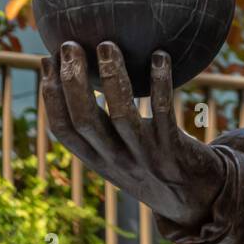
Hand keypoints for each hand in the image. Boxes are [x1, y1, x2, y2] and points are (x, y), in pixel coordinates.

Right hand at [41, 41, 224, 233]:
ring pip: (122, 115)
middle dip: (73, 81)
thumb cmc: (154, 164)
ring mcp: (145, 156)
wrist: (197, 199)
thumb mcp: (122, 151)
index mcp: (98, 159)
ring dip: (113, 78)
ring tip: (107, 44)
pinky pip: (164, 111)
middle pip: (84, 120)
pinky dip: (160, 82)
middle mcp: (117, 160)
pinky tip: (160, 55)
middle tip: (70, 45)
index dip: (50, 95)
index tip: (46, 60)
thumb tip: (91, 71)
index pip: (63, 128)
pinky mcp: (173, 150)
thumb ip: (104, 124)